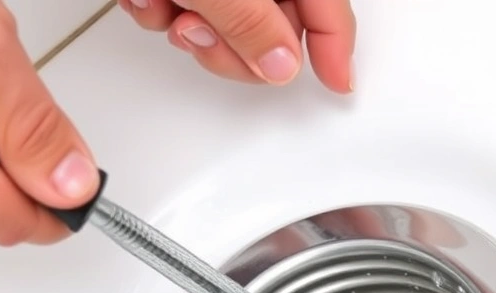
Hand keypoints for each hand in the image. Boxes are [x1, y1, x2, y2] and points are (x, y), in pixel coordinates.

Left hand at [119, 0, 355, 93]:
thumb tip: (282, 64)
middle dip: (232, 45)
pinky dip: (158, 8)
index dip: (333, 46)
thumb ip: (249, 22)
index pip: (327, 5)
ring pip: (223, 23)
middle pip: (273, 24)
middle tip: (201, 38)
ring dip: (184, 27)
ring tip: (162, 2)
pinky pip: (183, 7)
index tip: (337, 82)